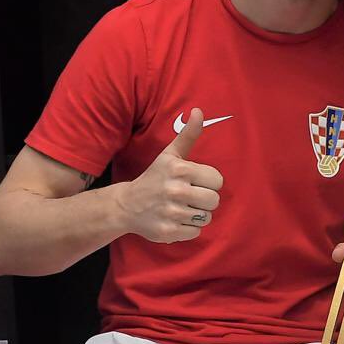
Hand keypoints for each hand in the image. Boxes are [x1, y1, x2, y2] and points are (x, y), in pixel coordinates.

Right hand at [115, 109, 223, 242]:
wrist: (126, 205)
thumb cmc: (155, 178)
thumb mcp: (170, 155)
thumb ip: (188, 134)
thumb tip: (199, 111)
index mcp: (180, 170)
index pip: (217, 181)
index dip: (208, 182)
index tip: (195, 182)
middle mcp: (176, 191)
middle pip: (214, 201)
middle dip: (205, 200)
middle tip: (189, 196)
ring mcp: (171, 213)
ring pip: (206, 217)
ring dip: (197, 214)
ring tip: (181, 207)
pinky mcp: (168, 231)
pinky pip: (195, 232)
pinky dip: (188, 228)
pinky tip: (175, 219)